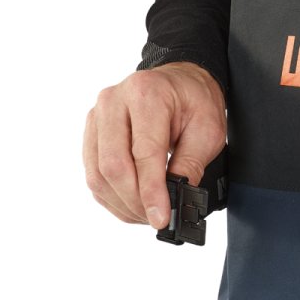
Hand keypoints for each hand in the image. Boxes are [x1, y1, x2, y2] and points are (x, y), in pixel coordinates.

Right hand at [83, 62, 226, 228]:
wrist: (180, 81)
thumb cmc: (194, 101)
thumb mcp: (208, 130)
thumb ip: (190, 165)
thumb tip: (175, 200)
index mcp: (146, 94)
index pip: (143, 153)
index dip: (151, 191)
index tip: (161, 218)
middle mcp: (113, 102)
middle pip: (113, 166)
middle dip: (136, 201)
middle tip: (158, 218)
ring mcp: (97, 117)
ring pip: (98, 175)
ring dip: (123, 203)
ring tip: (148, 213)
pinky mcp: (91, 134)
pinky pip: (94, 175)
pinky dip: (113, 197)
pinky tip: (133, 204)